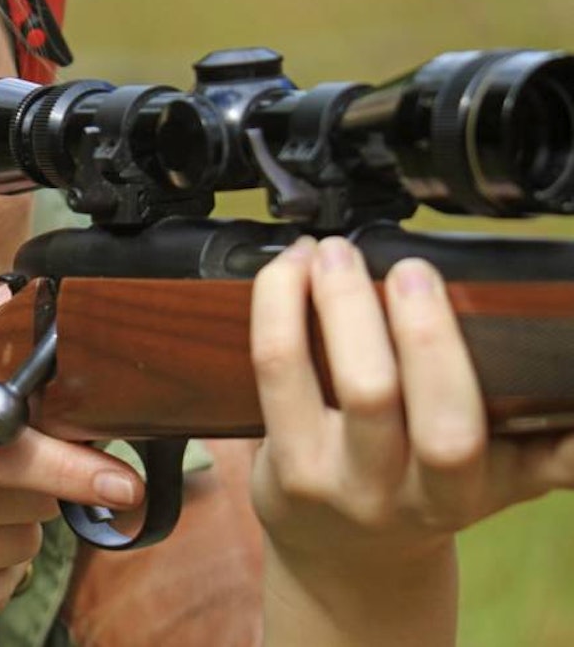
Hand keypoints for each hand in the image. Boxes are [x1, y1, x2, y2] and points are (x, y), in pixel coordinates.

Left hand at [248, 236, 573, 643]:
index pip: (452, 428)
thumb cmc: (427, 494)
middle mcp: (382, 488)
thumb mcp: (500, 480)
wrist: (348, 559)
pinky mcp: (276, 460)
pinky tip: (286, 274)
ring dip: (314, 299)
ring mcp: (320, 475)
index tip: (427, 274)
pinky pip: (266, 371)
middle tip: (394, 259)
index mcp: (453, 491)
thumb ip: (552, 449)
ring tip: (328, 252)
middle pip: (373, 394)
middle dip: (364, 309)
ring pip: (298, 372)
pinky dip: (273, 309)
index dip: (436, 348)